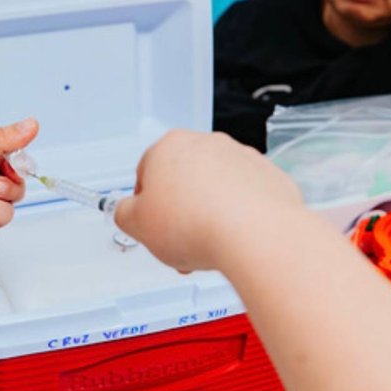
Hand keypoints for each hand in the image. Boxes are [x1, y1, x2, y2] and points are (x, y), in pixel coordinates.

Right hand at [114, 130, 301, 271]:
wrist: (255, 235)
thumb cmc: (197, 225)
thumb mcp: (136, 225)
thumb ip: (123, 213)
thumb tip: (127, 211)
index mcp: (168, 147)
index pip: (145, 173)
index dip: (145, 205)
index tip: (150, 223)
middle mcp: (206, 144)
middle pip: (182, 179)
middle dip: (177, 211)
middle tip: (176, 239)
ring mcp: (240, 157)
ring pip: (213, 188)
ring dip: (206, 213)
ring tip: (204, 246)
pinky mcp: (266, 175)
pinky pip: (243, 196)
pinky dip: (236, 214)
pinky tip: (230, 238)